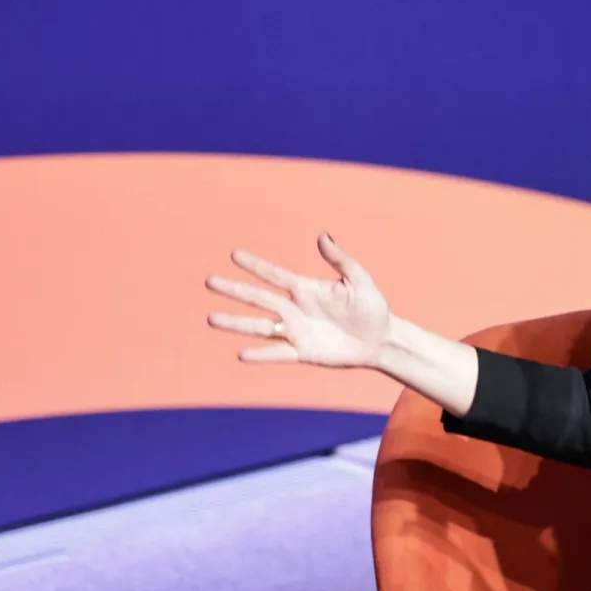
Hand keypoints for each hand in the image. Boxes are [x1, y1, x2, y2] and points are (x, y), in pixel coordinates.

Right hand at [206, 233, 390, 366]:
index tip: (234, 255)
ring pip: (260, 326)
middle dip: (234, 290)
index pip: (274, 274)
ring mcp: (296, 331)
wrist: (380, 339)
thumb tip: (323, 235)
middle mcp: (295, 308)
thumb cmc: (371, 306)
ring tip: (212, 319)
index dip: (255, 266)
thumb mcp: (358, 279)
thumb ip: (340, 259)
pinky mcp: (303, 352)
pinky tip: (242, 354)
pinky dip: (261, 355)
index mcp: (305, 288)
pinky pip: (278, 353)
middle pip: (258, 298)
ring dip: (237, 323)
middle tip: (210, 281)